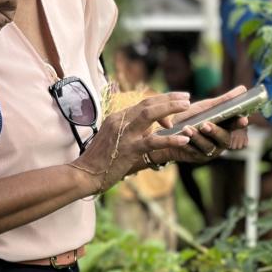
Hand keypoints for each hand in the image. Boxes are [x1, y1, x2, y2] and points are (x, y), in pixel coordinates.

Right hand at [73, 93, 194, 191]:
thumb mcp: (114, 138)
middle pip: (148, 103)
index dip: (161, 101)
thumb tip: (149, 129)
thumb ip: (130, 131)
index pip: (142, 104)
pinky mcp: (129, 149)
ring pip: (149, 114)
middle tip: (186, 97)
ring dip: (170, 109)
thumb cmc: (100, 160)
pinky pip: (153, 142)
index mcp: (117, 118)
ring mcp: (124, 135)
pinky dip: (170, 139)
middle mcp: (120, 121)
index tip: (176, 102)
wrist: (84, 174)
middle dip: (169, 99)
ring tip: (187, 107)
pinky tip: (184, 139)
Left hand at [149, 87, 251, 166]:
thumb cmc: (193, 117)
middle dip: (215, 132)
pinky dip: (186, 144)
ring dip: (197, 138)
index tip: (243, 120)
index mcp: (226, 127)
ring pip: (207, 146)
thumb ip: (223, 100)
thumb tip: (243, 89)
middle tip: (205, 125)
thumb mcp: (206, 107)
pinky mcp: (198, 157)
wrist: (172, 131)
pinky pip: (193, 152)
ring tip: (187, 129)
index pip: (235, 125)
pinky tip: (180, 139)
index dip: (239, 123)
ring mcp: (210, 150)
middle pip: (223, 139)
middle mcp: (220, 140)